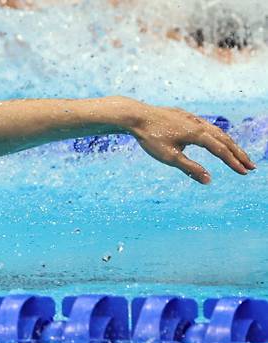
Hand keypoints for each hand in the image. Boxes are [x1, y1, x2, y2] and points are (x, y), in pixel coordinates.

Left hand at [128, 104, 255, 183]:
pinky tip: (214, 139)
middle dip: (238, 154)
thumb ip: (190, 168)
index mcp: (197, 134)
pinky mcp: (184, 116)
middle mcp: (199, 124)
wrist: (136, 116)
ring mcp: (192, 118)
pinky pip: (206, 126)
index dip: (233, 162)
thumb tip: (209, 180)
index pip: (221, 150)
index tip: (245, 172)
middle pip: (224, 140)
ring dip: (229, 144)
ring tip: (237, 154)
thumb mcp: (169, 157)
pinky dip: (217, 135)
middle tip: (251, 166)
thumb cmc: (151, 138)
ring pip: (217, 131)